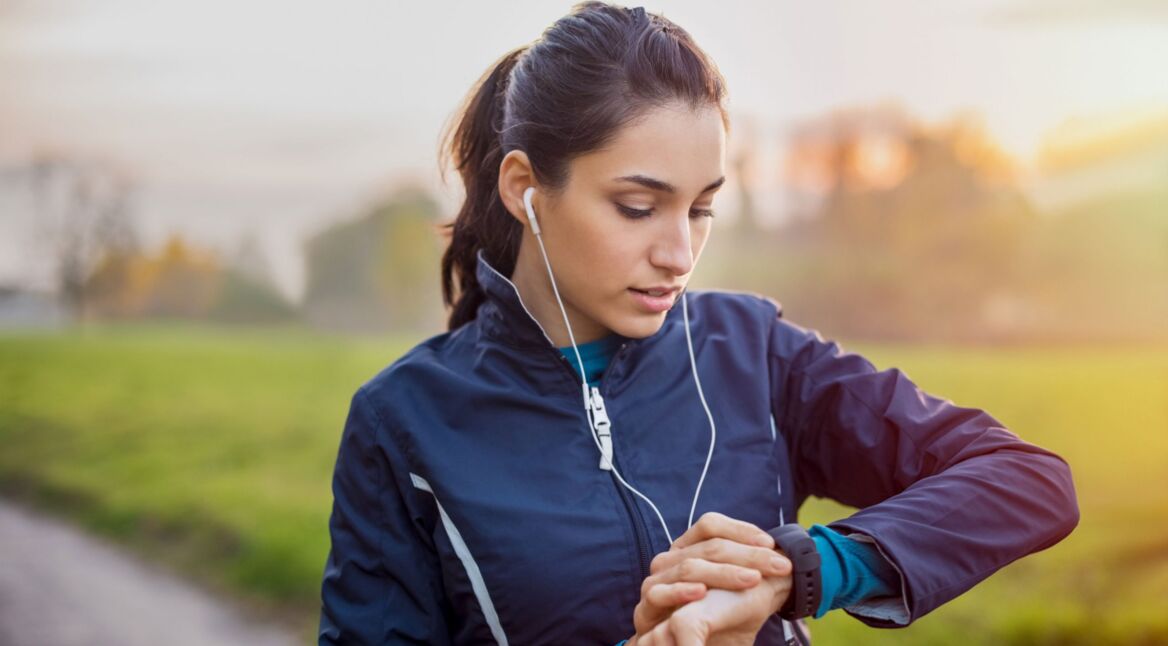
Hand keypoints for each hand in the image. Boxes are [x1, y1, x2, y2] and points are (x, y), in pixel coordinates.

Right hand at [629, 513, 790, 643]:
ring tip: (752, 579)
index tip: (770, 544)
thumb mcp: (735, 593)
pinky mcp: (645, 609)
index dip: (741, 530)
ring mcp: (655, 583)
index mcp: (687, 549)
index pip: (710, 525)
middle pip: (708, 546)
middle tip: (778, 566)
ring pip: (689, 566)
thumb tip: (787, 554)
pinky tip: (702, 592)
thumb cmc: (713, 620)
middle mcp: (669, 560)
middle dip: (748, 555)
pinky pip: (659, 594)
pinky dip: (680, 591)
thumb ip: (750, 570)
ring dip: (724, 572)